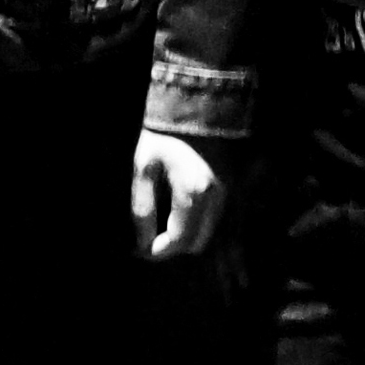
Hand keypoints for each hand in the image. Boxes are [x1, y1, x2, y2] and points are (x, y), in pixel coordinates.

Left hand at [131, 130, 224, 260]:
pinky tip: (174, 217)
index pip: (180, 239)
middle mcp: (215, 197)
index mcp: (194, 192)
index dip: (158, 252)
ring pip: (206, 234)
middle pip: (196, 243)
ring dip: (184, 238)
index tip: (140, 251)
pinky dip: (194, 226)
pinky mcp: (225, 190)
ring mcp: (224, 194)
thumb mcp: (142, 170)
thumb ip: (142, 209)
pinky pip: (210, 221)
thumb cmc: (160, 138)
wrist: (188, 112)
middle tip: (147, 240)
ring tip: (158, 229)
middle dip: (172, 247)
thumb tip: (143, 243)